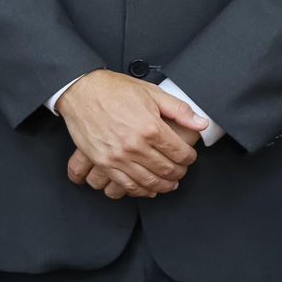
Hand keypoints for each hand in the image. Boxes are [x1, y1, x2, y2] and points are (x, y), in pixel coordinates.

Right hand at [55, 71, 208, 195]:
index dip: (189, 158)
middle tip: (180, 171)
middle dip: (179, 173)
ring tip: (169, 183)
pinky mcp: (103, 162)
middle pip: (167, 170)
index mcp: (150, 128)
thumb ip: (179, 110)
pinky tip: (148, 189)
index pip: (180, 153)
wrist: (80, 91)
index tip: (189, 157)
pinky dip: (141, 191)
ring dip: (163, 186)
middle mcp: (135, 145)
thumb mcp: (151, 92)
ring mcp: (118, 156)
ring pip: (149, 181)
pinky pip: (126, 185)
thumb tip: (201, 123)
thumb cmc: (112, 89)